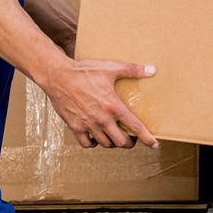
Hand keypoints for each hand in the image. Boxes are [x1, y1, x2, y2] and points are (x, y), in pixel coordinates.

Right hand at [39, 58, 158, 148]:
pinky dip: (93, 143)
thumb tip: (152, 69)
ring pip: (105, 144)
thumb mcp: (110, 68)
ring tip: (115, 137)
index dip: (147, 138)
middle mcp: (102, 119)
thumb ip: (132, 70)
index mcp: (113, 106)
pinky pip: (86, 144)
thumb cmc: (84, 71)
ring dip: (112, 143)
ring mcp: (88, 125)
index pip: (135, 127)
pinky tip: (96, 137)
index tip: (154, 145)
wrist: (58, 76)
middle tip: (131, 139)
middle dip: (129, 142)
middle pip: (121, 141)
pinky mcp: (75, 127)